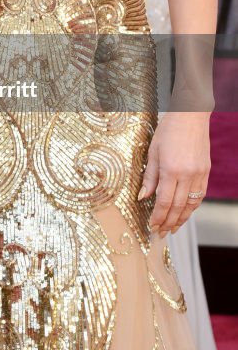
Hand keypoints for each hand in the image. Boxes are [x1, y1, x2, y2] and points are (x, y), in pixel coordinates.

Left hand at [139, 112, 210, 235]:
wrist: (190, 116)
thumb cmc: (167, 130)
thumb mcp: (152, 151)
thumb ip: (149, 177)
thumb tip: (143, 197)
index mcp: (171, 170)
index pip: (165, 201)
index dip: (158, 217)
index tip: (153, 226)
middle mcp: (187, 175)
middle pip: (178, 206)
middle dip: (169, 222)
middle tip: (161, 233)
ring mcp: (199, 174)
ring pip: (191, 204)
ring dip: (182, 218)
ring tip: (173, 228)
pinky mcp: (206, 172)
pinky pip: (199, 195)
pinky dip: (192, 206)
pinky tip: (185, 212)